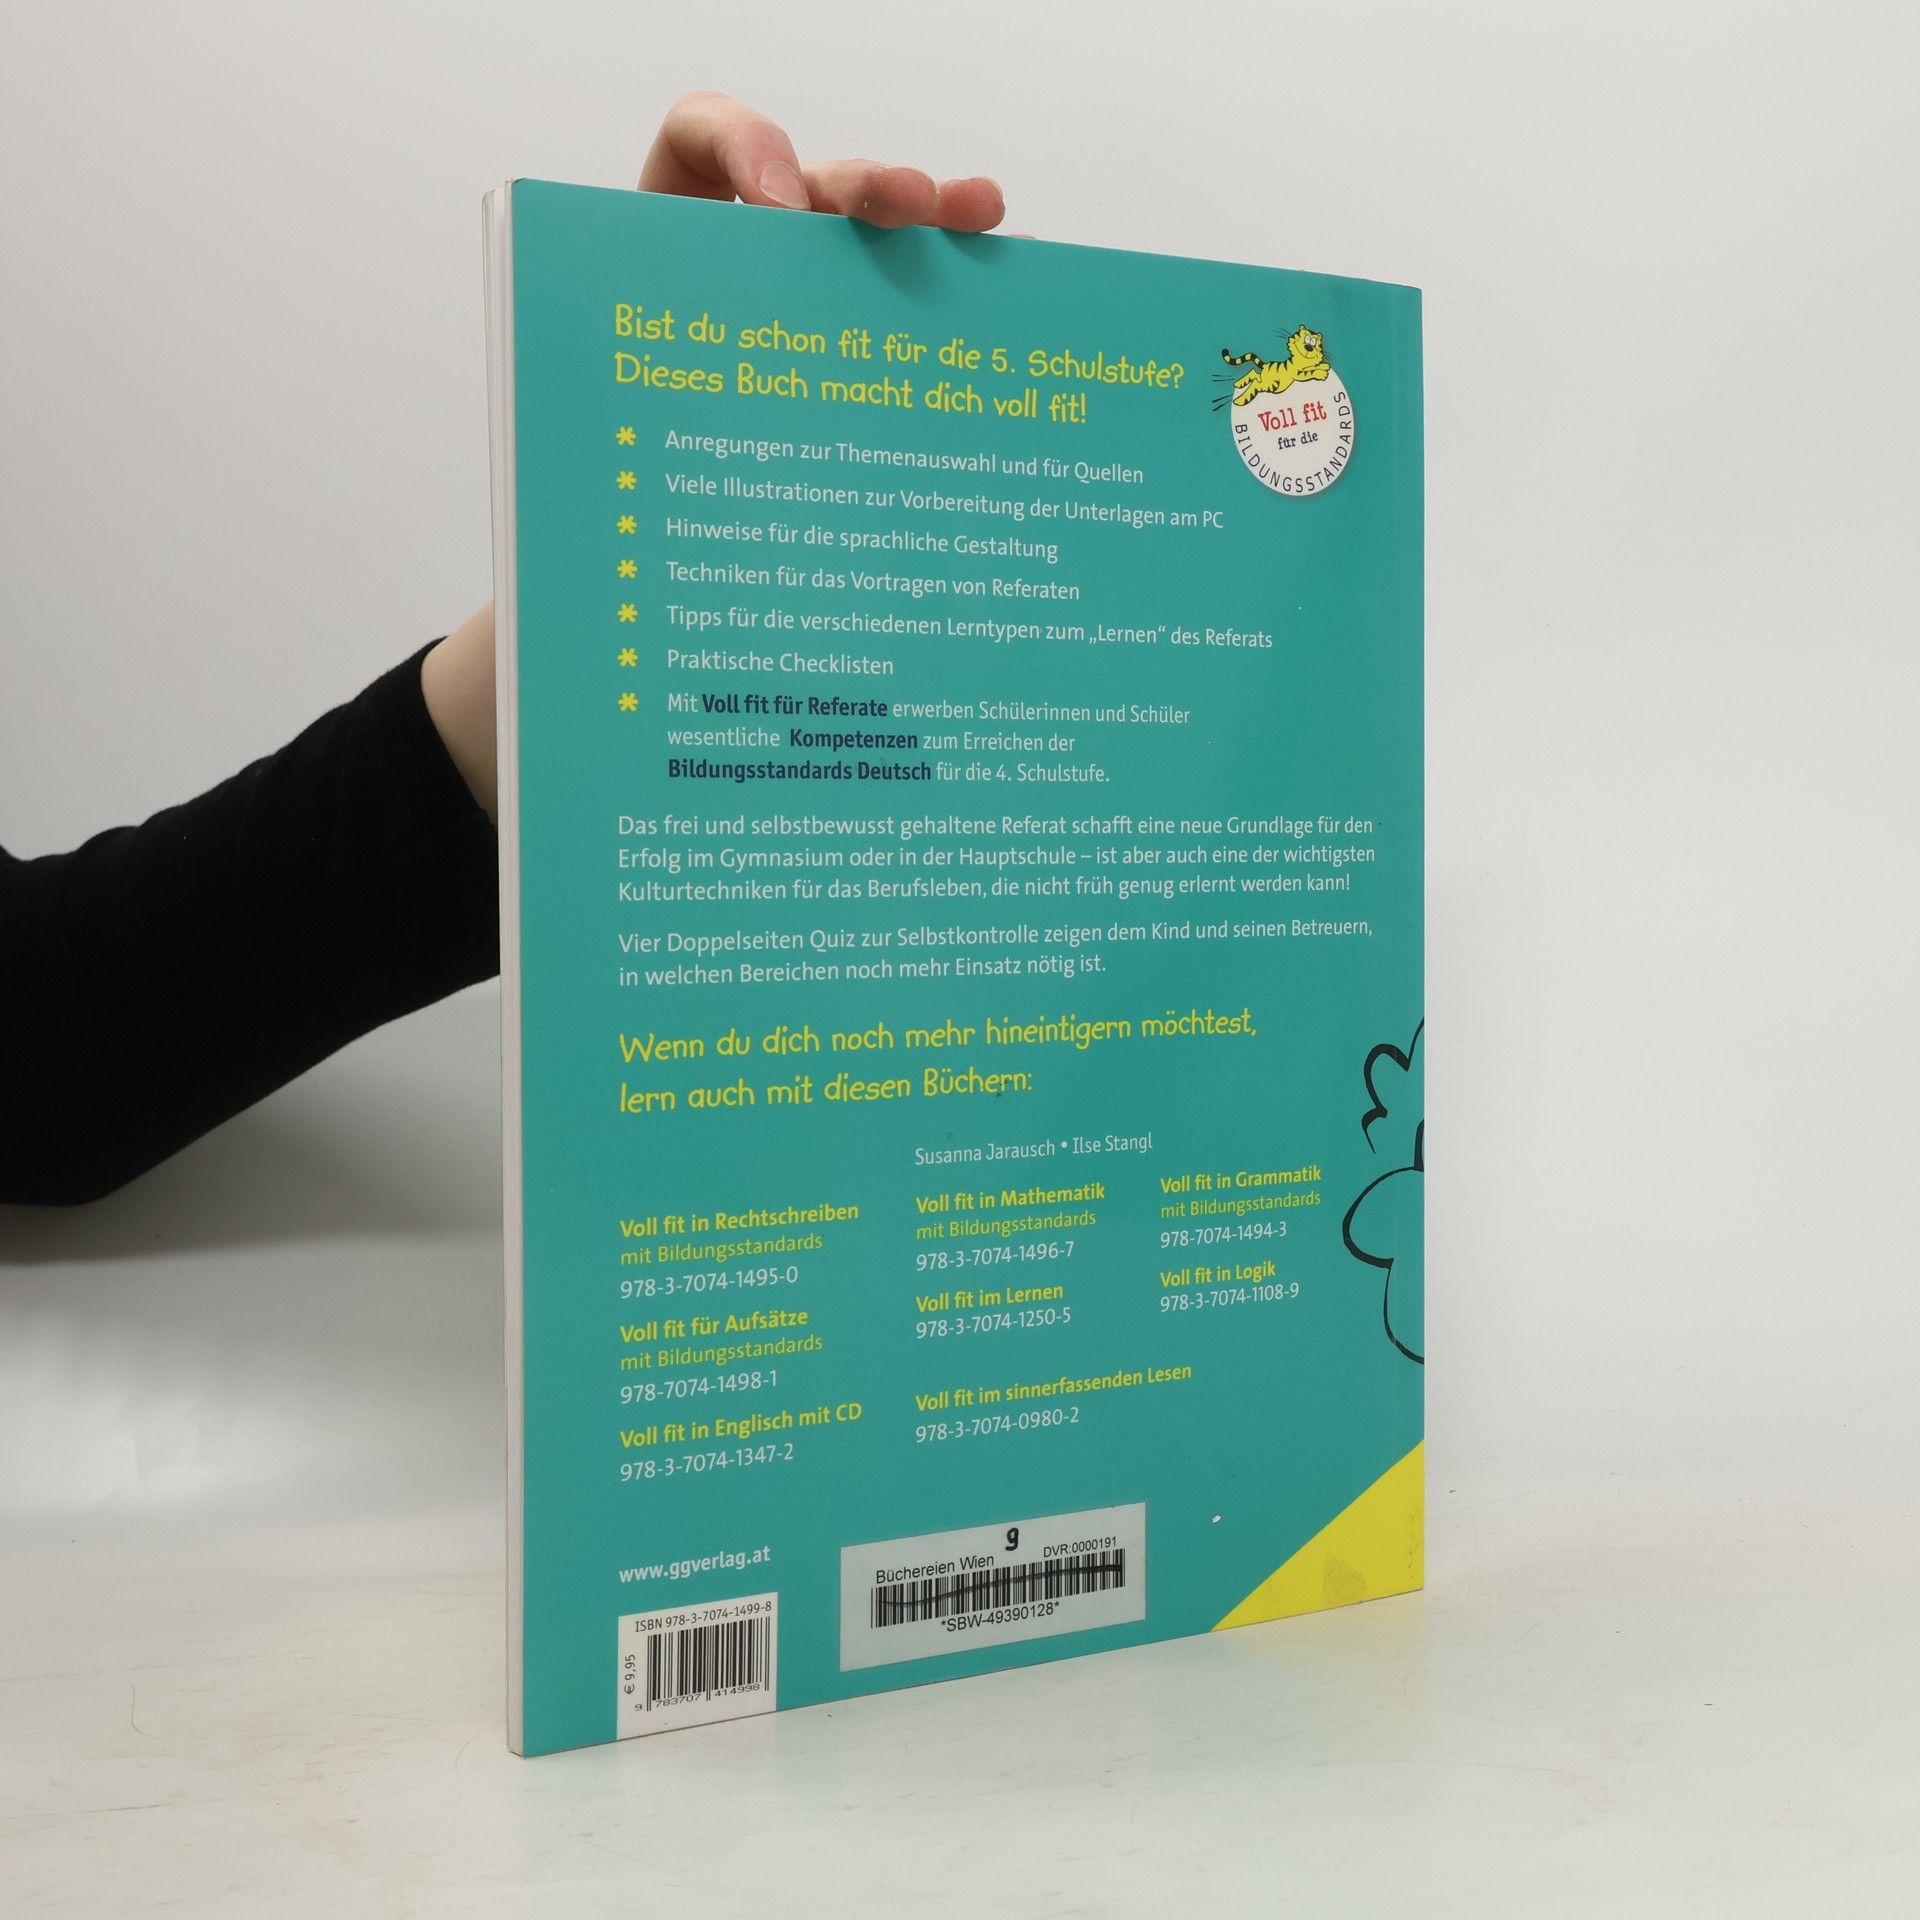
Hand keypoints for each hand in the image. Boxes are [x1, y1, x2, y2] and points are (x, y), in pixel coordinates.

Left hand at [423, 94, 1003, 817]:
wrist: (629, 640)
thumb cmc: (596, 575)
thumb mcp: (583, 520)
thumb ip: (596, 490)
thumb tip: (610, 527)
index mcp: (661, 279)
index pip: (695, 149)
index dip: (739, 146)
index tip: (779, 208)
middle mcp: (744, 288)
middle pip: (814, 194)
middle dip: (866, 188)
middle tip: (907, 210)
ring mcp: (812, 332)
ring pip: (883, 256)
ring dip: (935, 225)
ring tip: (981, 216)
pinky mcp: (862, 391)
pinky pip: (917, 331)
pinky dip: (962, 306)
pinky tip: (1005, 291)